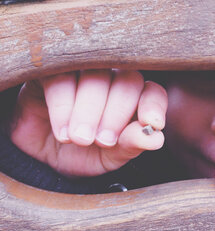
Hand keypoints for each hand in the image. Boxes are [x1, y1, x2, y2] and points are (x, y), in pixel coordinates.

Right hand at [10, 69, 166, 176]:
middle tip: (102, 141)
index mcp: (134, 98)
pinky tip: (62, 131)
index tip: (152, 123)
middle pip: (126, 81)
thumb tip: (156, 138)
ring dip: (89, 110)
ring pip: (95, 75)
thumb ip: (132, 145)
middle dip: (116, 114)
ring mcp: (82, 71)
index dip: (154, 105)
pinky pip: (60, 77)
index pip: (152, 91)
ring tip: (79, 139)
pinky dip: (62, 105)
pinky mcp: (50, 71)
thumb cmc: (83, 154)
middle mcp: (112, 79)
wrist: (42, 159)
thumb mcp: (111, 156)